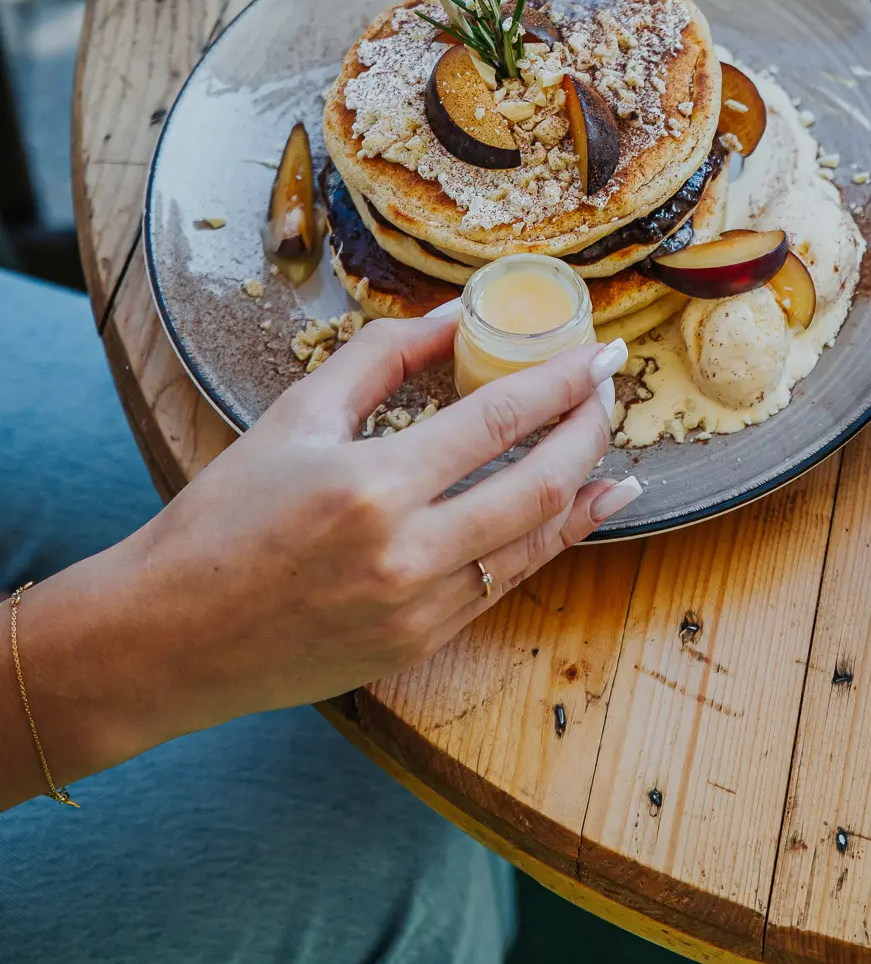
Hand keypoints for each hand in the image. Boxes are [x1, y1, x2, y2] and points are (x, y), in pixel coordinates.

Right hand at [6, 311, 634, 798]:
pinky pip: (504, 586)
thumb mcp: (296, 417)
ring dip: (582, 491)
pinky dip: (547, 543)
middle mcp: (404, 554)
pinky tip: (574, 512)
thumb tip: (456, 315)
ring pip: (535, 544)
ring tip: (608, 449)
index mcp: (370, 485)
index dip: (562, 380)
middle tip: (610, 390)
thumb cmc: (223, 516)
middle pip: (539, 484)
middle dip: (590, 429)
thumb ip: (382, 357)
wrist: (166, 638)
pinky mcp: (418, 647)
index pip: (498, 418)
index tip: (600, 352)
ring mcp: (417, 611)